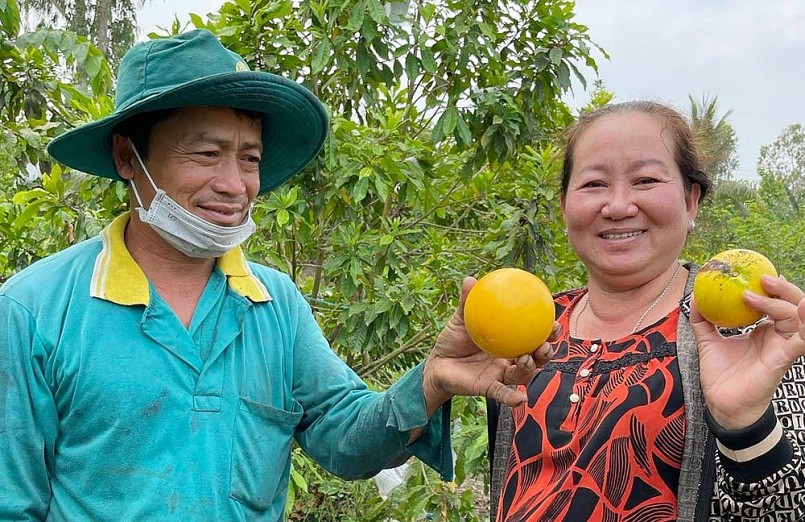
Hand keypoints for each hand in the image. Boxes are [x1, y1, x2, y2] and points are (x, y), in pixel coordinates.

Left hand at [422, 276, 557, 414]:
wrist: (437, 364)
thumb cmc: (452, 339)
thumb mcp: (460, 318)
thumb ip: (466, 301)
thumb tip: (470, 279)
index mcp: (508, 341)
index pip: (532, 334)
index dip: (547, 330)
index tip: (554, 321)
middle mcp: (509, 358)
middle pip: (536, 356)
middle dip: (546, 351)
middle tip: (547, 342)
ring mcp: (500, 374)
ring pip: (523, 374)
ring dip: (530, 368)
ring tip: (527, 358)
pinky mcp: (489, 388)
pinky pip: (503, 393)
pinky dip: (513, 398)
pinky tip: (521, 400)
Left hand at [691, 275, 804, 429]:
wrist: (721, 403)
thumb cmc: (720, 374)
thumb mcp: (708, 341)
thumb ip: (703, 320)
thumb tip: (695, 297)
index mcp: (764, 331)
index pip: (776, 302)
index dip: (773, 287)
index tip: (757, 272)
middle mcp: (778, 336)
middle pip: (792, 305)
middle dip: (782, 288)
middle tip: (763, 277)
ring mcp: (783, 346)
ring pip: (797, 316)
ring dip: (780, 301)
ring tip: (759, 291)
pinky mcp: (783, 358)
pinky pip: (801, 338)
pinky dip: (803, 321)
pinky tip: (800, 309)